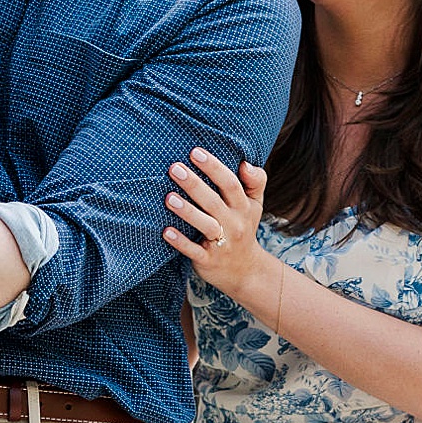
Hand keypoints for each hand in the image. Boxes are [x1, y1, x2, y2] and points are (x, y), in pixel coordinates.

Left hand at [164, 150, 272, 300]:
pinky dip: (181, 242)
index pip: (230, 183)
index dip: (214, 167)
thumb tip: (245, 163)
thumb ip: (255, 181)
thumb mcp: (255, 204)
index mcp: (243, 207)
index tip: (195, 152)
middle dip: (194, 184)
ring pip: (205, 225)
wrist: (245, 271)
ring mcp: (222, 243)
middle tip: (175, 168)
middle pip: (214, 201)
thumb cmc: (244, 227)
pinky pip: (194, 251)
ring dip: (187, 212)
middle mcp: (234, 223)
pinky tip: (166, 231)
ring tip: (169, 198)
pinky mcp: (208, 260)